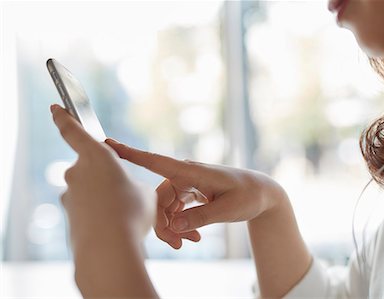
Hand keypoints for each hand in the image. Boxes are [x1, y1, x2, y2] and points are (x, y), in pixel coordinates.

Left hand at [51, 104, 154, 250]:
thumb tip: (123, 194)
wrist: (109, 249)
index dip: (63, 117)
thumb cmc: (132, 214)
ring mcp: (70, 196)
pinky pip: (87, 210)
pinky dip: (100, 215)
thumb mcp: (146, 193)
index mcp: (97, 156)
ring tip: (123, 216)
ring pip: (89, 192)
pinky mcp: (68, 216)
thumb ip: (133, 186)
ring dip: (104, 199)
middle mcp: (78, 172)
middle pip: (89, 168)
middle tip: (123, 194)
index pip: (72, 130)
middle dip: (105, 179)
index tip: (54, 108)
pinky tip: (114, 227)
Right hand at [106, 139, 285, 248]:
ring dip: (173, 227)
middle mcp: (185, 175)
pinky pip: (176, 210)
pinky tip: (192, 236)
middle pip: (158, 199)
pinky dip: (180, 224)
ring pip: (165, 207)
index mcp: (192, 171)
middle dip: (162, 223)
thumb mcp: (227, 209)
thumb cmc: (248, 195)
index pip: (156, 161)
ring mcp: (187, 184)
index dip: (130, 154)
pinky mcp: (190, 193)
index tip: (107, 145)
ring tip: (190, 241)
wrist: (262, 193)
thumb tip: (172, 226)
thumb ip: (199, 217)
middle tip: (178, 244)